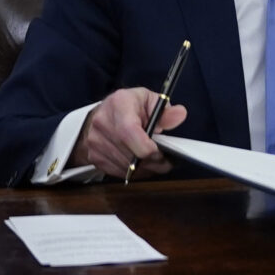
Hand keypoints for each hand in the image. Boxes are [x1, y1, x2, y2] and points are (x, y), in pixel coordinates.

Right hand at [73, 87, 189, 178]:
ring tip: (154, 161)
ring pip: (127, 167)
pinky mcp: (94, 157)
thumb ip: (166, 111)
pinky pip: (119, 173)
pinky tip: (141, 164)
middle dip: (153, 162)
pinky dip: (134, 172)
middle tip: (165, 160)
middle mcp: (102, 123)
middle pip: (131, 154)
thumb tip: (180, 114)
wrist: (100, 116)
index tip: (162, 151)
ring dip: (145, 168)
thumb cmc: (129, 107)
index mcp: (119, 104)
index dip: (150, 148)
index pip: (130, 132)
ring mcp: (95, 142)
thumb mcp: (149, 101)